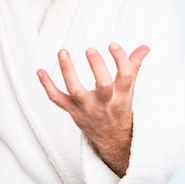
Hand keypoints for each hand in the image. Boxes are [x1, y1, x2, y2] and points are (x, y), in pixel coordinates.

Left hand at [37, 42, 149, 176]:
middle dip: (97, 67)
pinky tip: (40, 71)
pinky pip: (58, 100)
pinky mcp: (73, 111)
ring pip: (76, 91)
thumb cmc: (118, 107)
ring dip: (67, 71)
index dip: (121, 60)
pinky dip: (47, 86)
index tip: (113, 45)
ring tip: (63, 52)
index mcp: (121, 94)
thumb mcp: (128, 89)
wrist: (112, 138)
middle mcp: (105, 102)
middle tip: (90, 50)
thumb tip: (144, 47)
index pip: (126, 76)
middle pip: (103, 86)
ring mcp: (87, 108)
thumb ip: (134, 65)